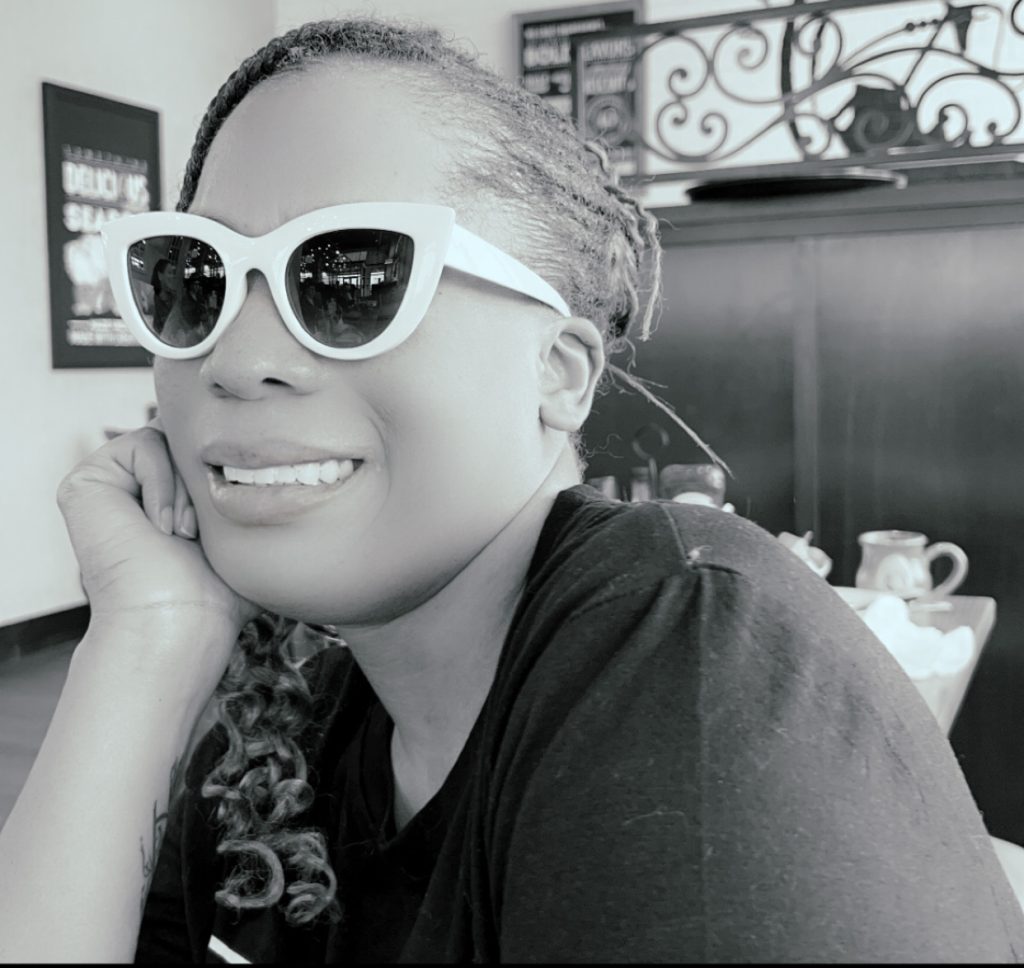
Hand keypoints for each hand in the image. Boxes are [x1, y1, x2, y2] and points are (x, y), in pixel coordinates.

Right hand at [57, 418, 259, 697]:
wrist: (177, 622)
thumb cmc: (217, 593)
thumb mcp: (245, 532)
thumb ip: (249, 491)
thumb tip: (292, 459)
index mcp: (166, 499)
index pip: (206, 451)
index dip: (228, 470)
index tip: (230, 519)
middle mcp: (135, 490)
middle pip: (189, 439)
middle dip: (207, 477)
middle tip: (205, 531)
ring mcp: (110, 485)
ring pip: (169, 440)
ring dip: (188, 489)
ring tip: (186, 535)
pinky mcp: (87, 481)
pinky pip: (144, 444)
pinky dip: (165, 484)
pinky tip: (164, 529)